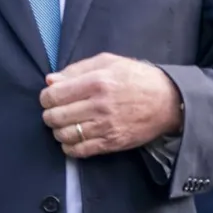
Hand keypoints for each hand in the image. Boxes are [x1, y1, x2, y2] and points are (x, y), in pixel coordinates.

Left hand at [39, 53, 182, 158]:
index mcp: (96, 82)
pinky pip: (80, 151)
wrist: (167, 101)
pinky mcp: (112, 143)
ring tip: (63, 124)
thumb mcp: (108, 62)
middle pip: (56, 116)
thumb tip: (51, 80)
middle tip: (54, 111)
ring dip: (58, 131)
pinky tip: (72, 139)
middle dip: (49, 114)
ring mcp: (105, 126)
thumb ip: (77, 69)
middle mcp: (99, 105)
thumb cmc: (136, 77)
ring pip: (65, 135)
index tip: (48, 97)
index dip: (45, 97)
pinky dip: (69, 147)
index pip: (55, 95)